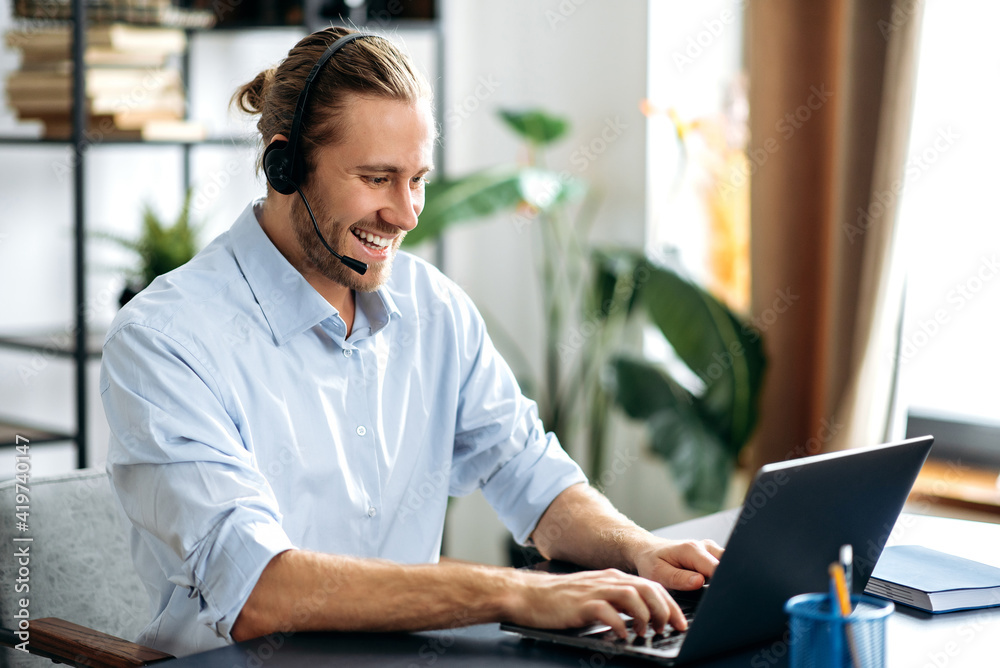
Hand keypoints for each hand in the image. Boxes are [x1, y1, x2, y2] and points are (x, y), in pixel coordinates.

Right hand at [504, 568, 684, 637]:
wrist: (530, 595)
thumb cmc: (562, 599)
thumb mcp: (595, 594)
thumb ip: (617, 600)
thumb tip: (643, 616)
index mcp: (613, 577)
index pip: (651, 585)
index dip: (669, 604)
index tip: (679, 621)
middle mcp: (607, 580)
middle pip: (646, 588)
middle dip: (664, 609)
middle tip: (668, 628)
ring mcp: (594, 590)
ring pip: (632, 595)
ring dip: (644, 615)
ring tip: (645, 631)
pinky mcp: (581, 604)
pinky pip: (607, 611)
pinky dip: (620, 624)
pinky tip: (622, 634)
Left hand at [632, 538, 723, 590]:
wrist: (647, 550)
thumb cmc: (651, 561)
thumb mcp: (658, 574)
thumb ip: (679, 578)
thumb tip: (700, 582)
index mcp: (692, 550)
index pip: (717, 568)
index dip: (719, 583)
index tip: (716, 595)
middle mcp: (704, 546)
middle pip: (728, 565)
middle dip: (724, 580)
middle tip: (708, 592)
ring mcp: (710, 549)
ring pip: (728, 565)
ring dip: (722, 578)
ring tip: (703, 586)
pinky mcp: (712, 555)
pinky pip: (724, 565)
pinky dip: (719, 576)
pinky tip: (707, 583)